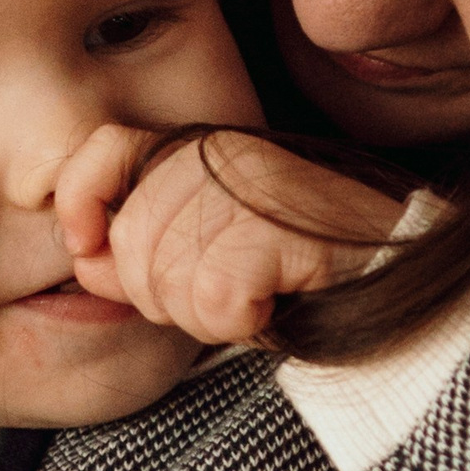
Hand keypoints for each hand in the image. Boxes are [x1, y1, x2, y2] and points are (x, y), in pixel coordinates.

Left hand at [55, 126, 401, 344]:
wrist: (389, 273)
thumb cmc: (291, 272)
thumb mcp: (201, 254)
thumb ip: (136, 250)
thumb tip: (88, 257)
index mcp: (196, 149)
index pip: (104, 146)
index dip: (80, 200)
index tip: (85, 244)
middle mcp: (219, 152)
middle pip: (129, 243)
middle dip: (161, 295)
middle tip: (220, 293)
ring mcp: (248, 184)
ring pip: (167, 281)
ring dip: (205, 315)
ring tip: (253, 296)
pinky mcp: (273, 229)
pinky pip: (214, 303)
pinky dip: (239, 324)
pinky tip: (273, 304)